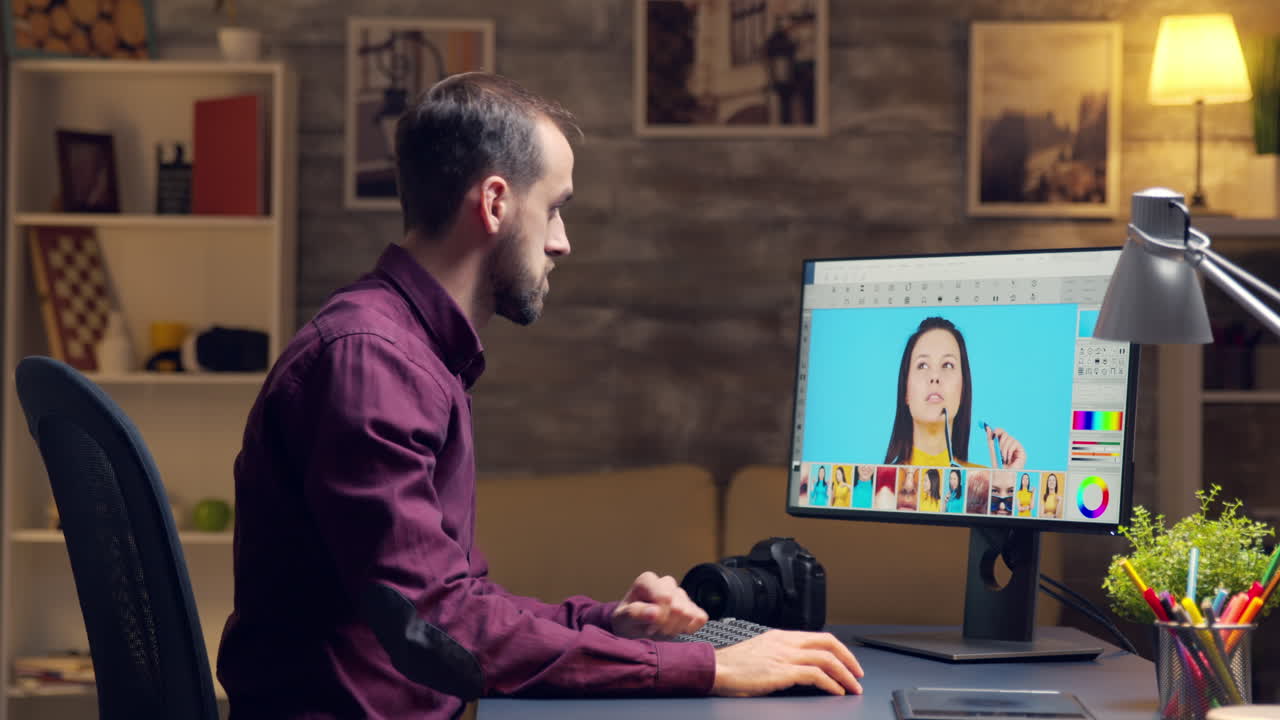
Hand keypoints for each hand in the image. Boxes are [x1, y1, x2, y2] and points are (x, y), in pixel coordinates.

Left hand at [611, 571, 707, 639]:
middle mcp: (666, 583)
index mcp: (648, 581)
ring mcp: (681, 594)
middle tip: (652, 630)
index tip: (646, 627)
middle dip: (665, 627)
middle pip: (678, 608)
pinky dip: (687, 629)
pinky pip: (700, 618)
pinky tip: (673, 628)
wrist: (634, 626)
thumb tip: (655, 612)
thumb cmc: (626, 620)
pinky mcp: (693, 606)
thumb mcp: (622, 619)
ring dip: (674, 630)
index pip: (665, 598)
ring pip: (689, 614)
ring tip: (660, 630)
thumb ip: (635, 614)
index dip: (658, 618)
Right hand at [712, 630, 863, 696]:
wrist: (714, 669)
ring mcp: (784, 656)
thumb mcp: (760, 653)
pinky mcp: (782, 671)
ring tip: (853, 687)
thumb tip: (797, 666)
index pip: (820, 637)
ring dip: (845, 675)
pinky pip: (816, 675)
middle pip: (829, 644)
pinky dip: (831, 684)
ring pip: (827, 659)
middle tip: (858, 674)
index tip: (848, 662)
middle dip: (849, 659)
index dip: (839, 649)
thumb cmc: (732, 666)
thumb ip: (779, 654)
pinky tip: (836, 692)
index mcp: (781, 636)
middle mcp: (786, 642)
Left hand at [985, 425, 1025, 469]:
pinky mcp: (1022, 451)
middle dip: (999, 441)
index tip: (991, 433)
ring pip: (1009, 438)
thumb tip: (987, 427)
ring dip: (1003, 449)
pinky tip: (1009, 459)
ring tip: (1003, 458)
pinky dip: (1009, 451)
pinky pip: (1014, 443)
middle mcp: (1010, 444)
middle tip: (997, 448)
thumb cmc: (998, 467)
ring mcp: (1016, 447)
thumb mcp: (993, 451)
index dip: (996, 431)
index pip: (1000, 432)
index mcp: (1002, 444)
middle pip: (1004, 433)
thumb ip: (991, 440)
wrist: (1004, 477)